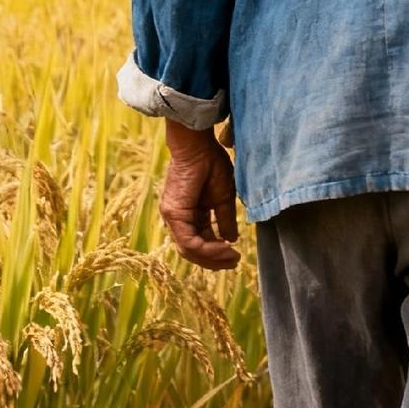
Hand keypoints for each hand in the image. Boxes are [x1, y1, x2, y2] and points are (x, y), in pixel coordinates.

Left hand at [160, 120, 240, 269]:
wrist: (198, 145)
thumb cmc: (210, 162)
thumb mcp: (223, 196)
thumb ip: (225, 218)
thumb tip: (230, 239)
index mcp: (189, 213)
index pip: (200, 241)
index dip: (217, 251)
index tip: (235, 254)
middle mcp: (177, 219)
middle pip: (193, 250)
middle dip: (214, 260)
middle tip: (234, 262)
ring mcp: (172, 217)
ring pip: (189, 250)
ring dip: (212, 257)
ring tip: (231, 256)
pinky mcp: (173, 214)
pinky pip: (188, 241)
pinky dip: (206, 248)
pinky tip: (223, 247)